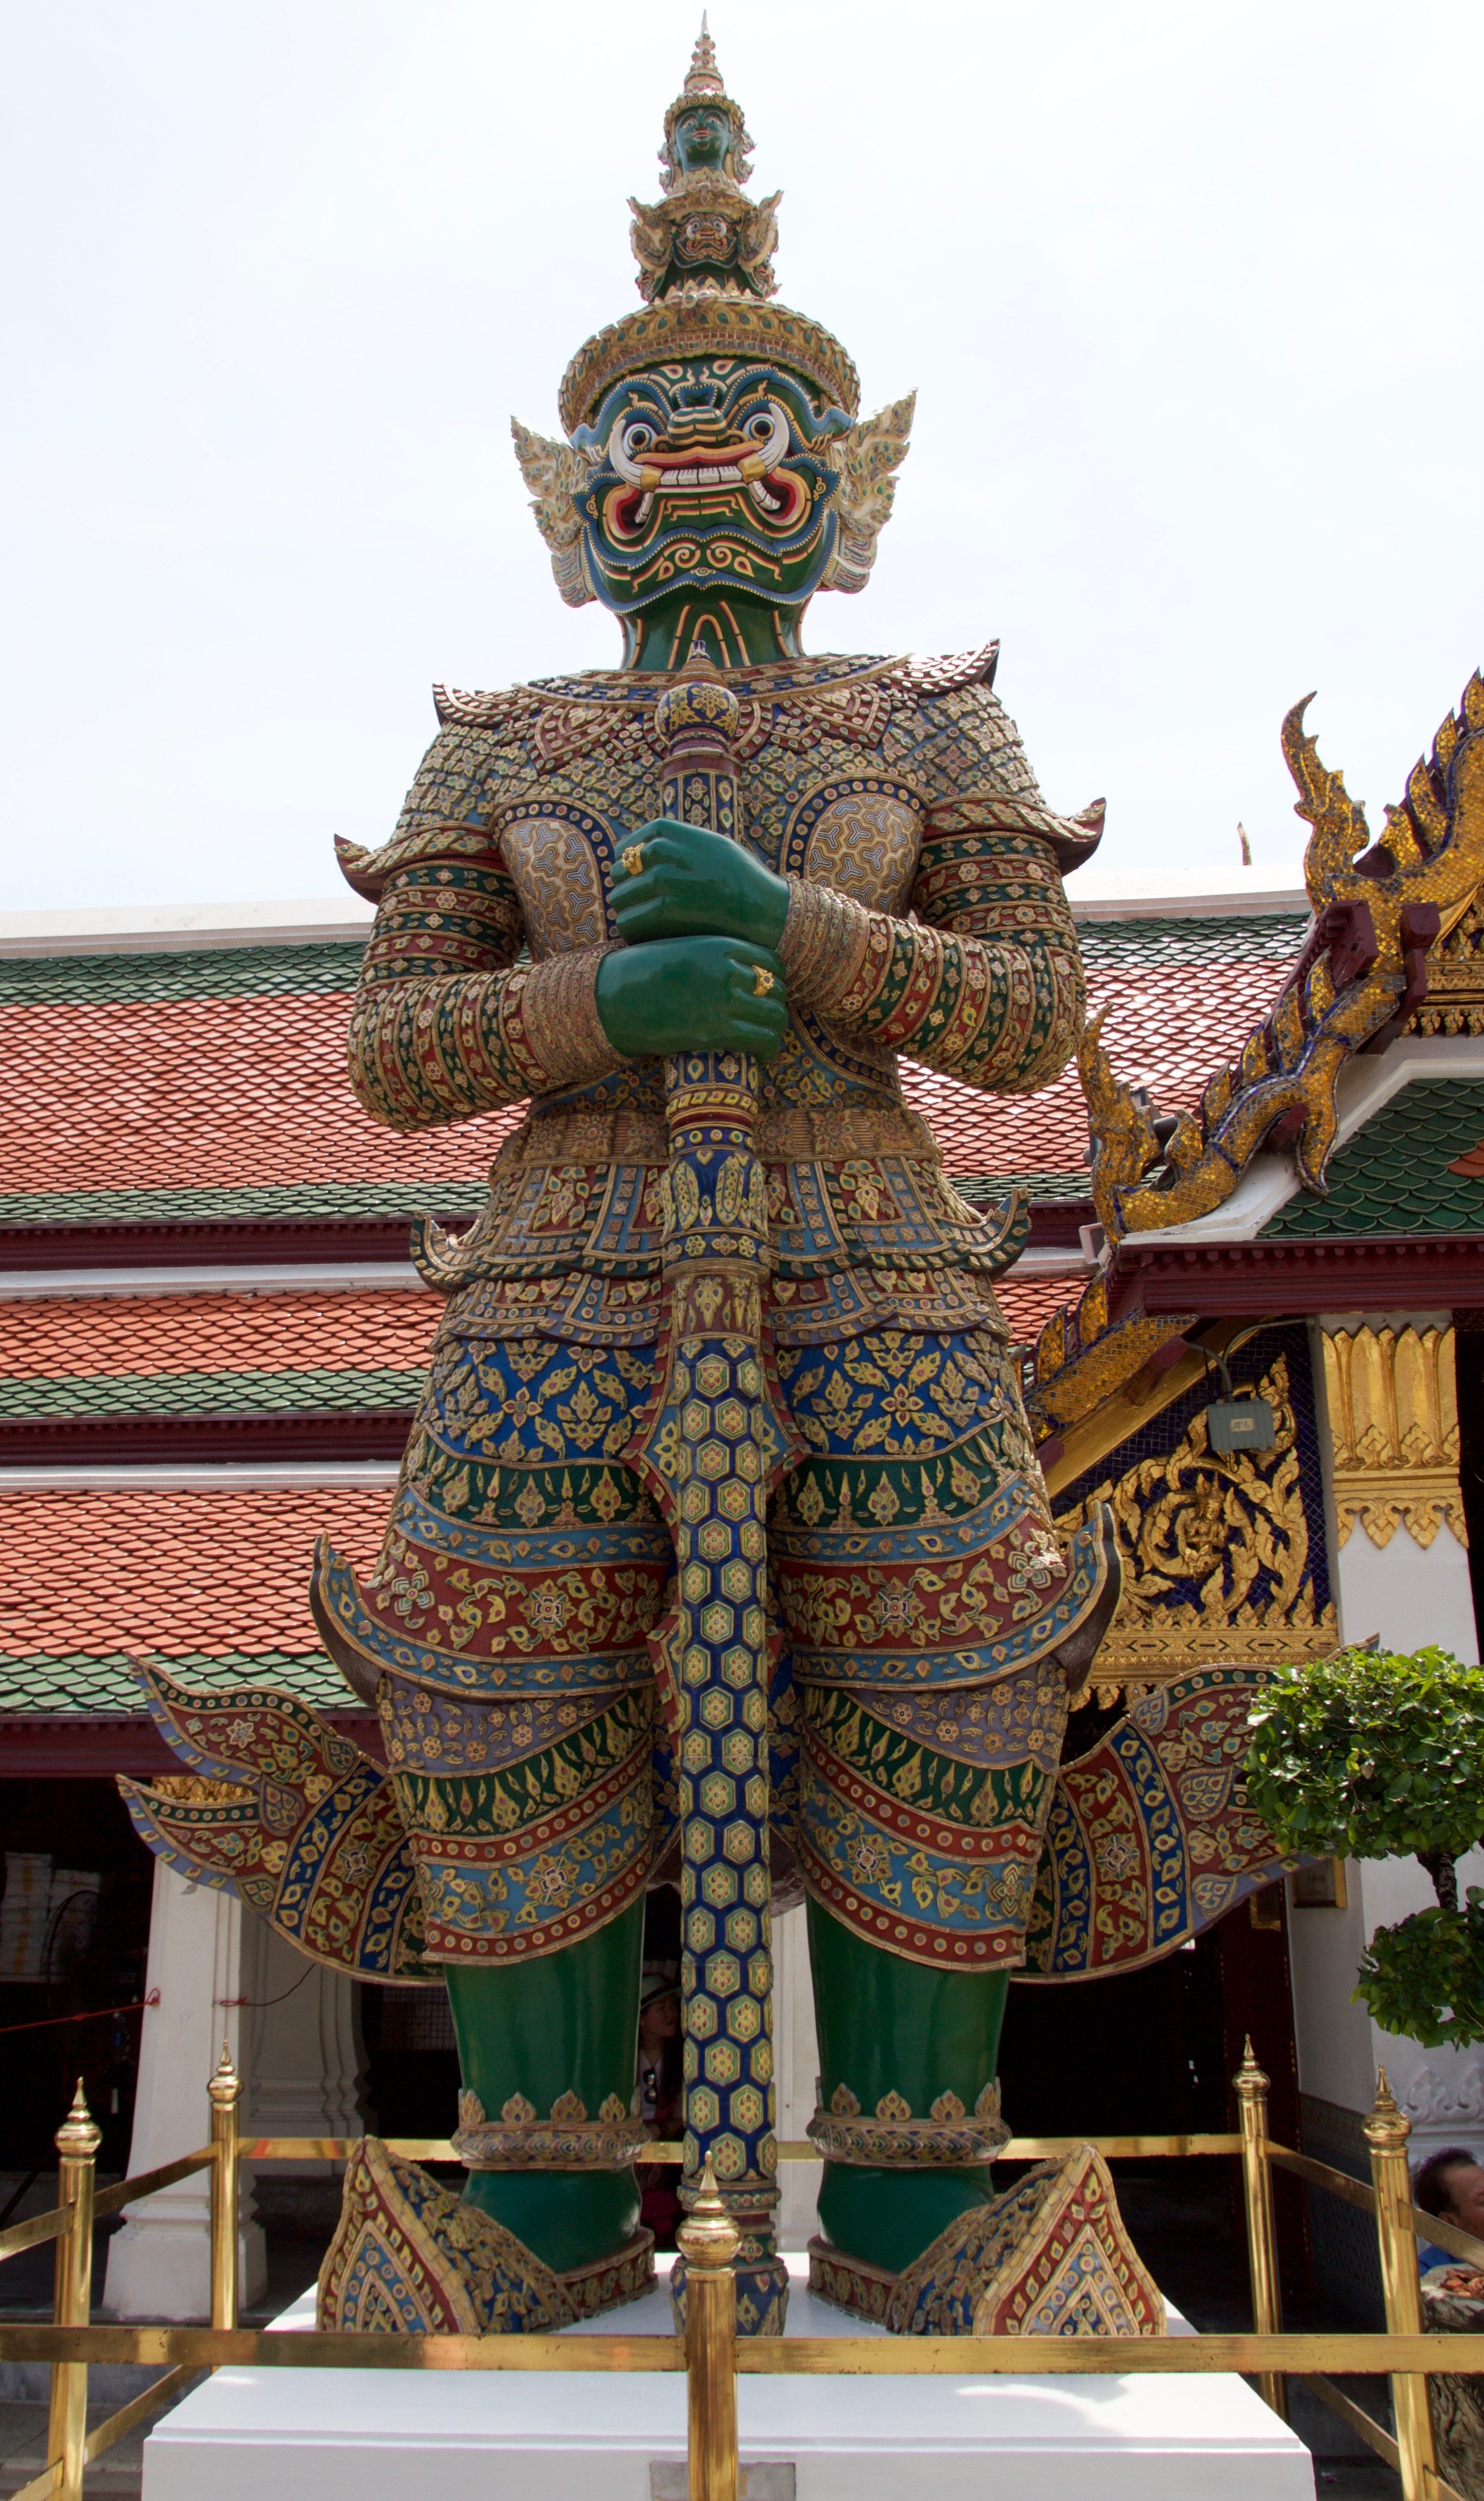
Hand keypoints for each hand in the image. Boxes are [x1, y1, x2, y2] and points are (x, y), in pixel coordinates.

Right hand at [596, 937, 787, 1061]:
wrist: (614, 999)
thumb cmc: (643, 975)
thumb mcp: (684, 950)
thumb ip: (716, 958)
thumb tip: (742, 976)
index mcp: (722, 945)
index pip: (771, 962)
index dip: (774, 981)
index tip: (766, 996)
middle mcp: (729, 970)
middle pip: (776, 990)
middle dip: (774, 1008)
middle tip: (765, 1023)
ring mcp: (726, 1000)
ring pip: (775, 1017)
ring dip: (773, 1032)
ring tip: (764, 1043)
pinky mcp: (719, 1031)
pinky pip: (763, 1041)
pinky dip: (767, 1051)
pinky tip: (760, 1057)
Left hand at [612, 818, 789, 949]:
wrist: (767, 908)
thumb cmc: (744, 881)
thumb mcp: (716, 847)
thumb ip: (683, 844)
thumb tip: (648, 850)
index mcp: (680, 834)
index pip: (633, 843)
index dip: (625, 860)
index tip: (627, 874)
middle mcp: (670, 852)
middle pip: (622, 870)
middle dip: (624, 888)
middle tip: (633, 903)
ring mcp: (668, 878)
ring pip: (621, 897)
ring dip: (625, 911)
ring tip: (638, 921)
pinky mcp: (669, 908)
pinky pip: (630, 920)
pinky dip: (631, 931)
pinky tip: (643, 936)